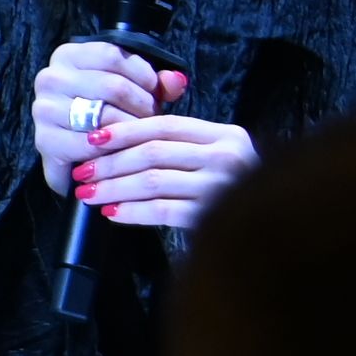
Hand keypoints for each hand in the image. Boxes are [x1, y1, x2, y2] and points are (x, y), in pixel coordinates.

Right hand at [31, 40, 177, 198]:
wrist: (74, 153)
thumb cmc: (103, 113)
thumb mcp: (129, 89)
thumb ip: (156, 83)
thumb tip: (176, 81)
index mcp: (68, 56)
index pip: (112, 55)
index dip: (143, 74)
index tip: (154, 91)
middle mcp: (50, 77)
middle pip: (112, 86)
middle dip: (141, 106)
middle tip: (153, 120)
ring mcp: (43, 109)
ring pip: (103, 115)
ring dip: (130, 129)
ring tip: (140, 135)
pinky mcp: (44, 140)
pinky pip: (89, 144)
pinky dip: (111, 149)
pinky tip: (122, 150)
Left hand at [69, 104, 256, 230]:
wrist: (273, 230)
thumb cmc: (236, 191)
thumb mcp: (219, 157)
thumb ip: (184, 142)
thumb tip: (122, 137)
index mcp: (225, 135)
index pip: (164, 126)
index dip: (124, 132)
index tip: (93, 140)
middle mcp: (225, 157)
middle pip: (153, 152)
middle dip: (110, 162)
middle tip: (83, 171)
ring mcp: (220, 187)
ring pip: (152, 181)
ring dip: (113, 187)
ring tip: (89, 193)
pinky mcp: (212, 217)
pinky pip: (162, 211)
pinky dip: (132, 211)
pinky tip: (113, 212)